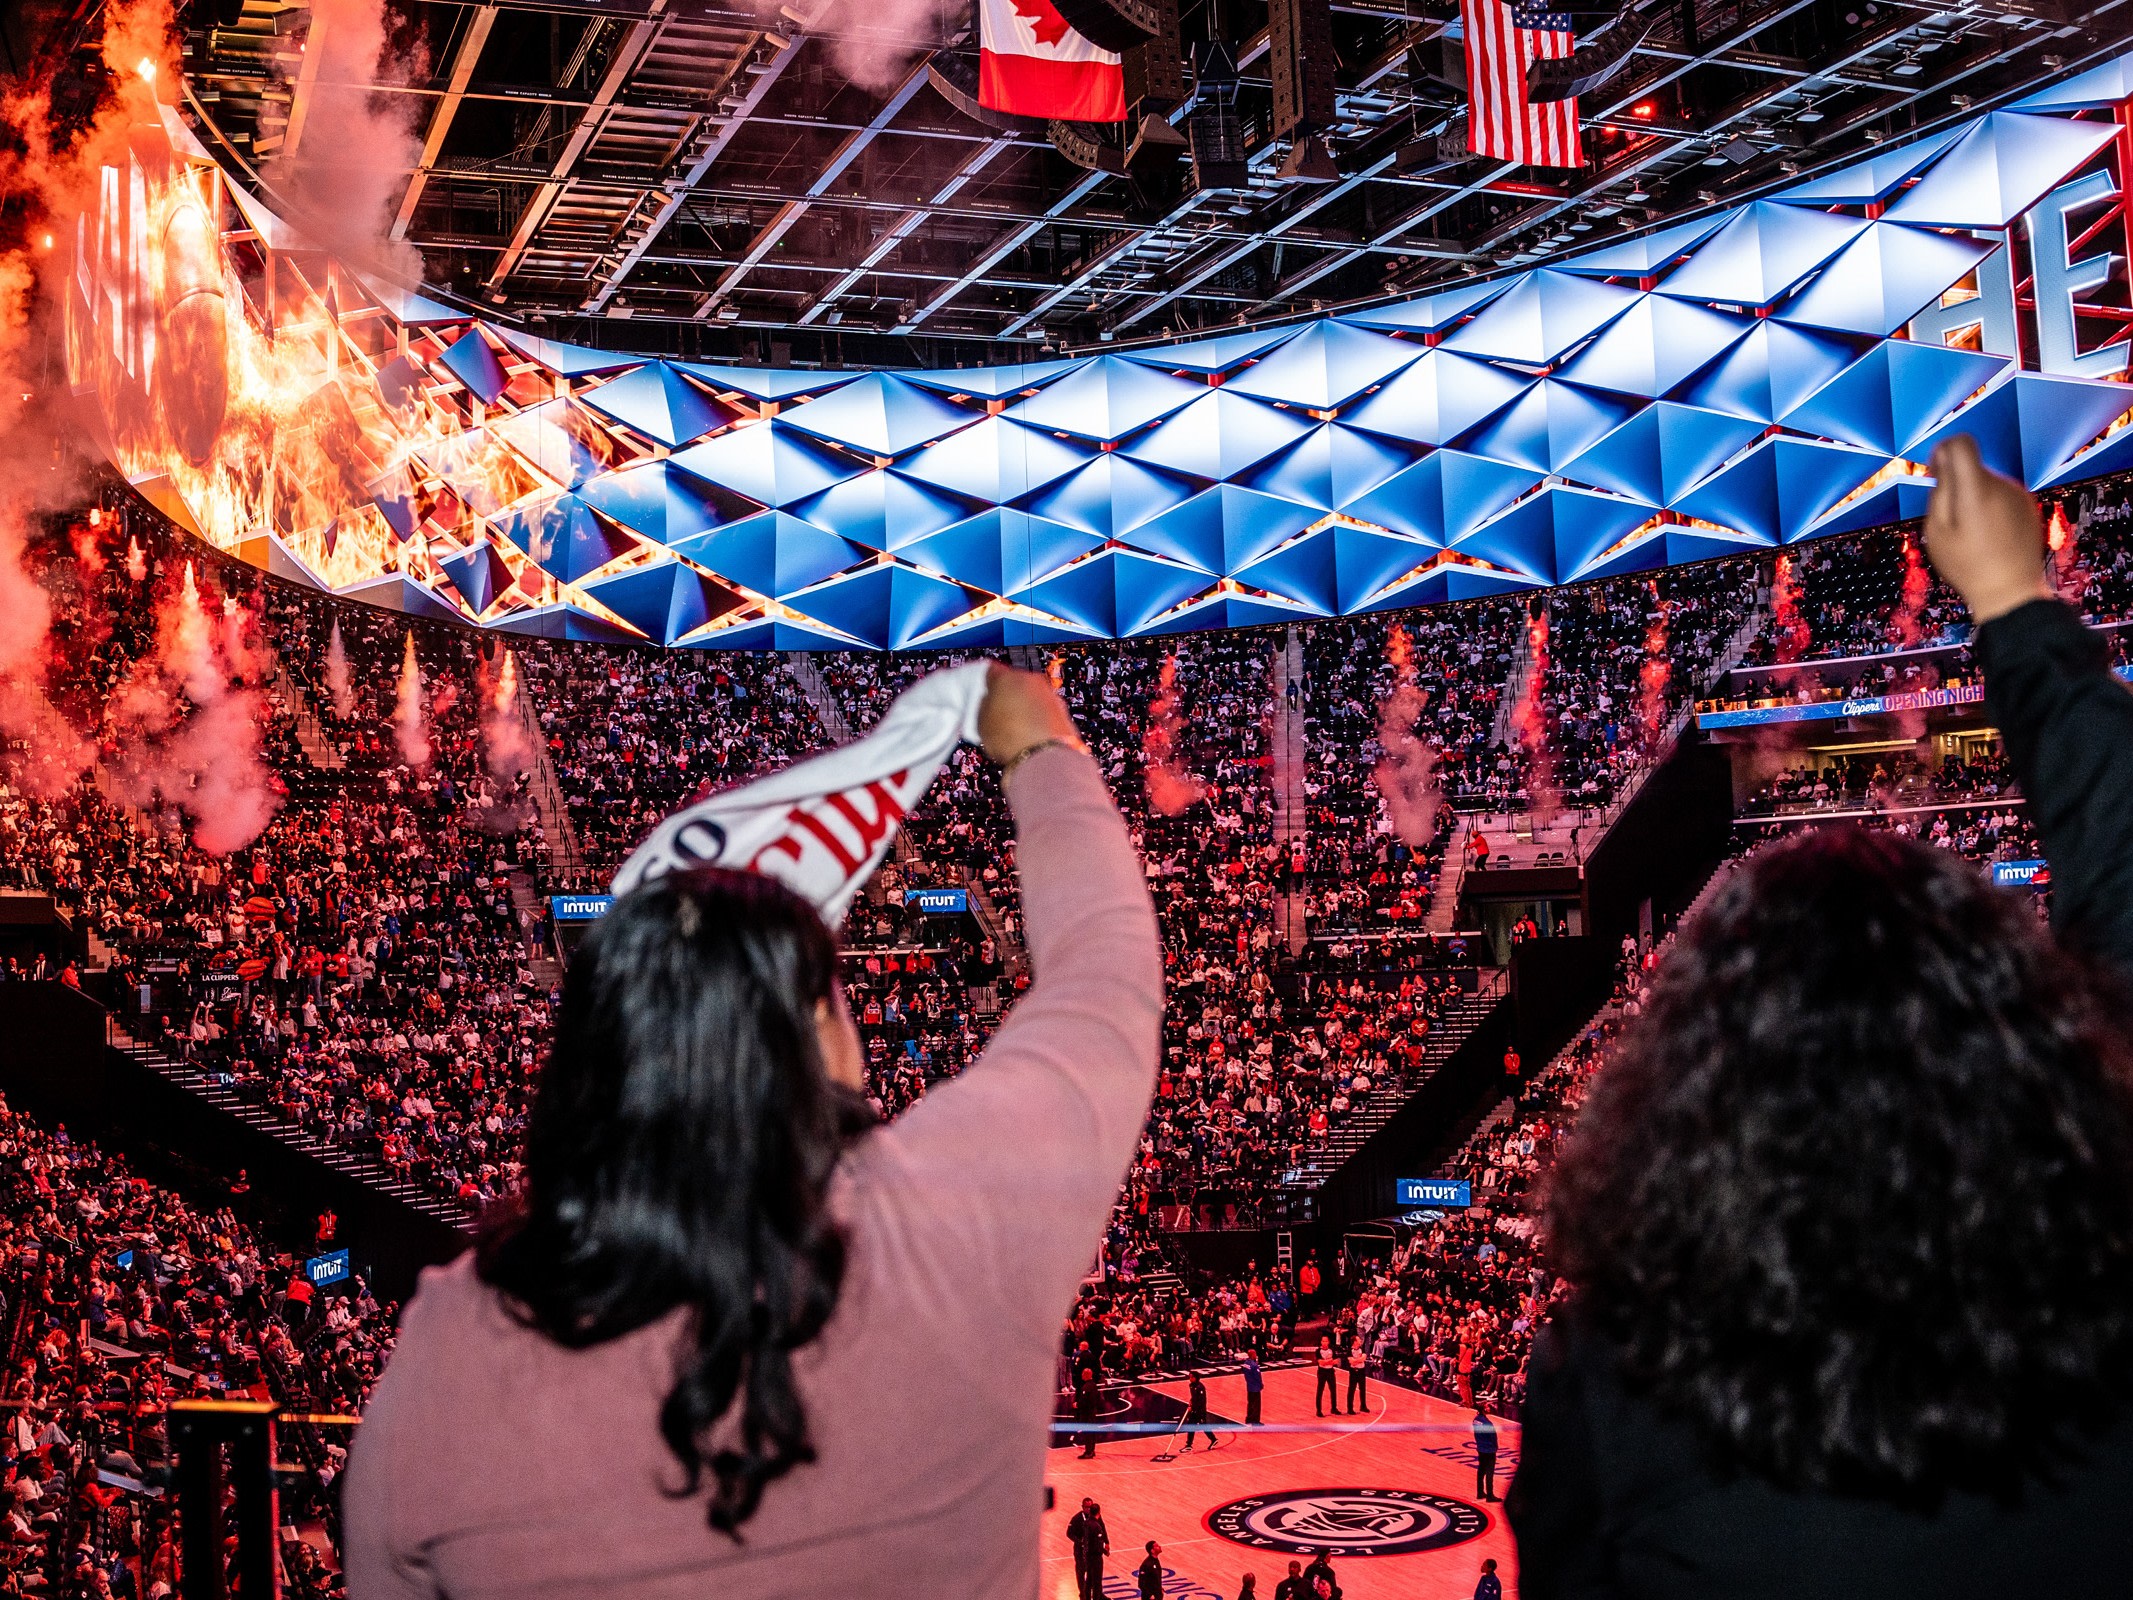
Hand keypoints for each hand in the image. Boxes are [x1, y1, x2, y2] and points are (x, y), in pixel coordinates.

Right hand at [977, 663, 1079, 765]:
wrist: (1043, 757)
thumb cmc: (1011, 738)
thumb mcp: (981, 723)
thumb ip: (983, 706)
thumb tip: (988, 704)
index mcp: (1006, 677)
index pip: (990, 672)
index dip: (984, 684)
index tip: (981, 694)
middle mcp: (1030, 680)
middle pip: (1014, 682)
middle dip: (1007, 696)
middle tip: (997, 714)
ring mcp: (1049, 694)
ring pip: (1032, 696)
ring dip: (1024, 707)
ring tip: (1014, 729)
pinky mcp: (1063, 710)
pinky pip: (1045, 710)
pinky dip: (1039, 719)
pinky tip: (1031, 735)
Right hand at [1924, 435, 2055, 624]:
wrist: (2010, 591)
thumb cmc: (1968, 566)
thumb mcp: (1937, 531)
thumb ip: (1939, 491)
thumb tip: (1944, 461)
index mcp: (1977, 489)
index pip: (1961, 443)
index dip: (1943, 450)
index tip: (1935, 471)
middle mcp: (2002, 485)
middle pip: (1972, 465)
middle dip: (1956, 482)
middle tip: (1949, 519)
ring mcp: (2018, 494)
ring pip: (1986, 480)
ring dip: (1972, 496)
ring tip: (1970, 532)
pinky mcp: (2027, 505)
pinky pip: (2001, 494)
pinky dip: (1989, 505)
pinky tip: (1987, 534)